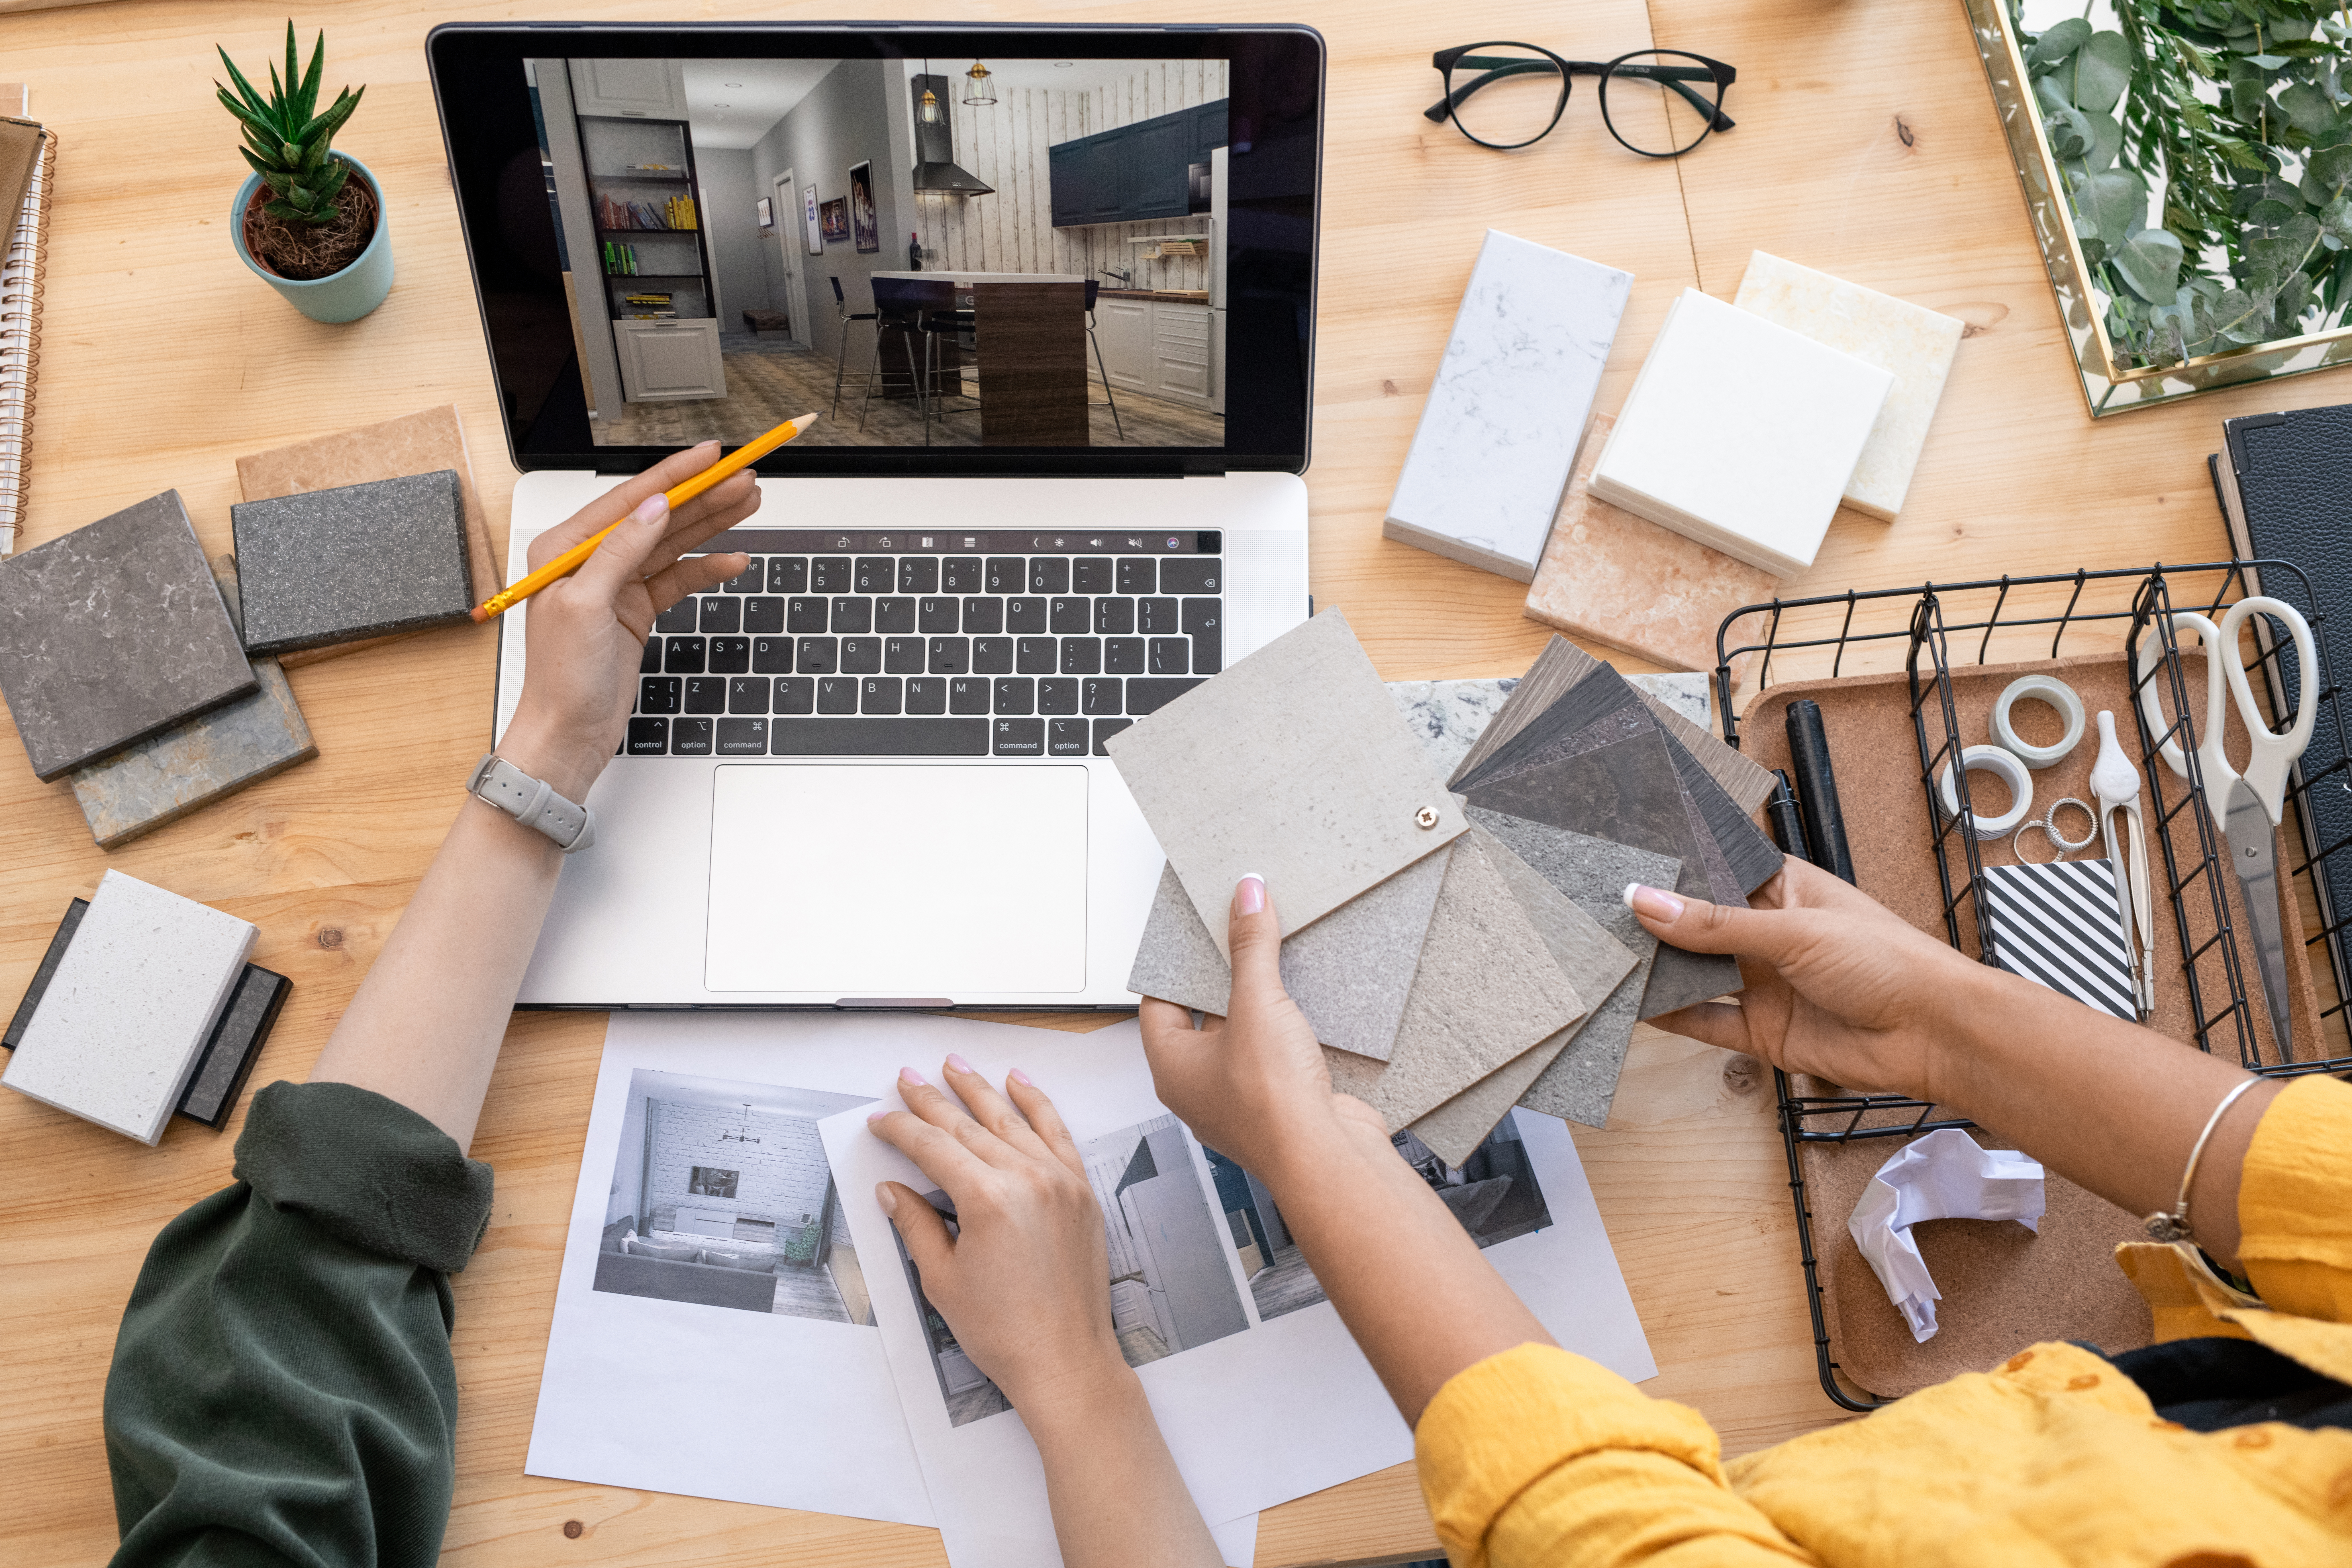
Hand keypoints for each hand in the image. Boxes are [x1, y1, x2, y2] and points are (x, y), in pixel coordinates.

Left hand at [498, 442, 761, 800]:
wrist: (568, 733)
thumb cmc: (561, 676)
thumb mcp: (585, 604)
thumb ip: (620, 551)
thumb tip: (653, 507)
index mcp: (566, 548)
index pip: (629, 500)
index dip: (674, 475)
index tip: (709, 455)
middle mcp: (592, 560)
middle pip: (659, 517)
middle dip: (704, 496)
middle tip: (744, 478)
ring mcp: (618, 585)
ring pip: (673, 543)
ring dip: (712, 524)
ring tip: (749, 502)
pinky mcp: (638, 609)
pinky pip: (678, 579)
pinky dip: (706, 569)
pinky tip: (733, 559)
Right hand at [867, 1057, 1127, 1412]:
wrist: (1064, 1359)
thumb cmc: (1006, 1330)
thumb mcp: (942, 1278)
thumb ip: (916, 1224)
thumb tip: (893, 1192)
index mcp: (989, 1199)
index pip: (934, 1147)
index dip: (902, 1130)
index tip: (882, 1120)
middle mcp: (1028, 1180)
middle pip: (968, 1126)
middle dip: (932, 1101)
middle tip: (908, 1080)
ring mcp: (1060, 1182)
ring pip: (1011, 1120)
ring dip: (980, 1090)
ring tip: (955, 1067)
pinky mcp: (1081, 1192)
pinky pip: (1056, 1133)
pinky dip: (1037, 1105)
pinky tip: (1019, 1084)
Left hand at [1138, 875, 1379, 1183]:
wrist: (1327, 1158)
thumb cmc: (1274, 1102)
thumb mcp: (1257, 1004)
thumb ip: (1250, 947)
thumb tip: (1246, 897)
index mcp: (1173, 1069)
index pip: (1159, 1005)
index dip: (1175, 966)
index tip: (1193, 934)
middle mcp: (1200, 1090)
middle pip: (1202, 1019)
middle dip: (1222, 981)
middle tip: (1237, 938)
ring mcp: (1241, 1101)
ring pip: (1242, 1039)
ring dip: (1258, 1007)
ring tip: (1273, 963)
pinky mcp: (1281, 1105)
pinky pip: (1275, 1057)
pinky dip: (1286, 1031)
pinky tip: (1304, 1006)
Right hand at [1627, 856, 1994, 1098]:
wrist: (1934, 1035)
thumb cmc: (1887, 962)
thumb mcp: (1795, 929)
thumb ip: (1716, 923)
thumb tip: (1646, 901)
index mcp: (1783, 890)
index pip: (1717, 869)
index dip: (1674, 867)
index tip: (1623, 860)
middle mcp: (1770, 934)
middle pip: (1699, 924)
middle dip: (1656, 920)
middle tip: (1596, 909)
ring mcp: (1765, 984)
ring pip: (1698, 973)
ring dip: (1659, 968)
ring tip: (1604, 954)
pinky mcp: (1764, 1031)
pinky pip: (1708, 1021)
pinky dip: (1674, 1017)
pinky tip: (1635, 1007)